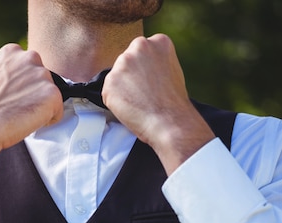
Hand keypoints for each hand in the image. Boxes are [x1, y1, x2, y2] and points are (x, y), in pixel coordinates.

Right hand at [0, 44, 63, 180]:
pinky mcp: (53, 93)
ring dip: (41, 108)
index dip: (23, 87)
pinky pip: (58, 112)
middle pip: (43, 81)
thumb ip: (10, 73)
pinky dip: (47, 121)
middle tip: (16, 107)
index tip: (10, 97)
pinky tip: (28, 120)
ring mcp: (43, 75)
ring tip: (21, 114)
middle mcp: (30, 57)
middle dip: (35, 95)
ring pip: (51, 96)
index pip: (30, 69)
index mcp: (13, 51)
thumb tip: (20, 81)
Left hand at [102, 35, 214, 174]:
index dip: (145, 71)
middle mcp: (140, 46)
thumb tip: (142, 69)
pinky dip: (115, 103)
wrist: (169, 121)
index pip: (142, 53)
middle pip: (127, 61)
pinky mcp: (110, 80)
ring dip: (123, 90)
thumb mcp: (172, 70)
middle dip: (131, 77)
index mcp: (158, 41)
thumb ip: (156, 62)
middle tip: (143, 95)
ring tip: (139, 102)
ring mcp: (123, 62)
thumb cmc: (173, 103)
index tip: (151, 83)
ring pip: (117, 77)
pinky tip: (130, 108)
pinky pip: (109, 93)